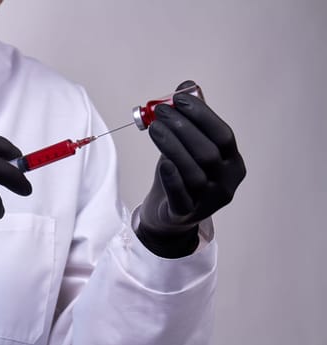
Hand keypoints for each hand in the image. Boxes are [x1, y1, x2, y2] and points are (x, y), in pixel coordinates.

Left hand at [138, 81, 245, 257]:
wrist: (169, 213)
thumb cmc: (180, 174)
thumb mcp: (187, 146)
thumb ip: (189, 119)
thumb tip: (185, 86)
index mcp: (233, 163)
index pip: (223, 135)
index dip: (202, 115)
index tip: (178, 100)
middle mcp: (226, 184)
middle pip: (208, 153)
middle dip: (182, 127)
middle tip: (159, 112)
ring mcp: (208, 203)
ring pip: (194, 172)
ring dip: (172, 146)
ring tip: (153, 128)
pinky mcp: (186, 215)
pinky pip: (181, 197)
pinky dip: (172, 179)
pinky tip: (162, 163)